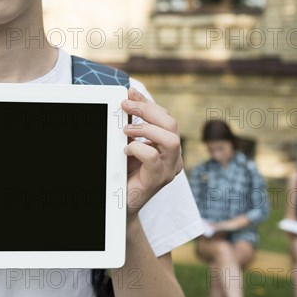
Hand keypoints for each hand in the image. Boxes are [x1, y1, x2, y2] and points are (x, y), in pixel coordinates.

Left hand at [122, 87, 182, 217]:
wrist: (123, 204)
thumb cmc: (126, 175)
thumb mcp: (130, 145)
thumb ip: (132, 127)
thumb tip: (126, 103)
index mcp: (169, 147)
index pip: (165, 118)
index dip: (148, 103)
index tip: (130, 92)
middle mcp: (174, 157)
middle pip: (171, 124)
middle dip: (147, 110)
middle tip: (125, 106)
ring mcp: (169, 169)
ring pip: (171, 139)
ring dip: (146, 129)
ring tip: (126, 130)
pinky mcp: (158, 179)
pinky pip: (153, 157)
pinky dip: (137, 149)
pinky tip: (126, 151)